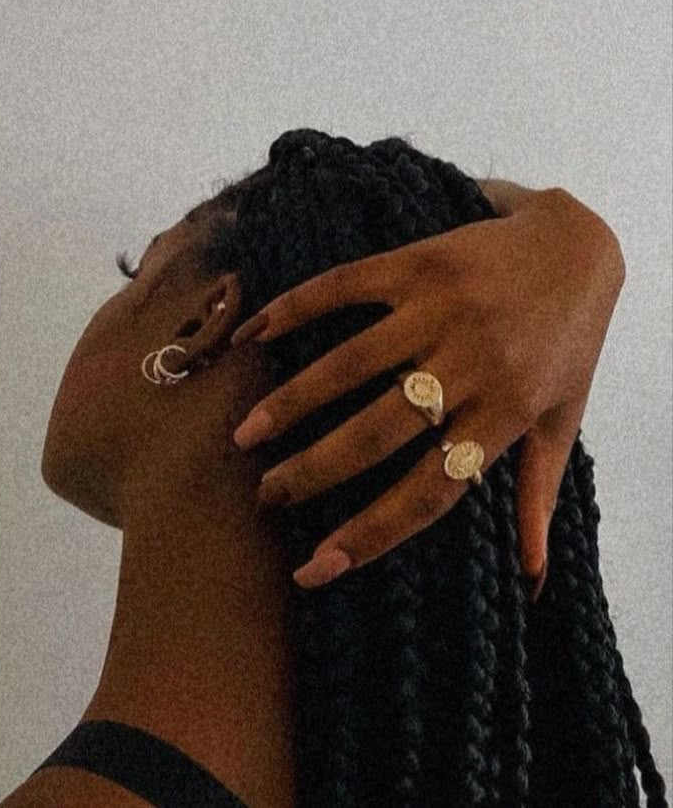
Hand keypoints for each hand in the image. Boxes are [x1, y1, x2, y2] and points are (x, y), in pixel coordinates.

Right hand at [229, 188, 625, 594]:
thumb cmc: (571, 342)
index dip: (373, 533)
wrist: (580, 247)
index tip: (317, 566)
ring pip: (350, 365)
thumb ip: (540, 493)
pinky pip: (346, 286)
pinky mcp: (419, 265)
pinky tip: (255, 334)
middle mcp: (469, 365)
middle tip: (266, 494)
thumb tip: (533, 579)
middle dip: (313, 471)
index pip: (431, 490)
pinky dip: (296, 308)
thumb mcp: (564, 419)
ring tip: (245, 436)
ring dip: (291, 402)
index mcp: (504, 413)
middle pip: (376, 431)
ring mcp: (440, 311)